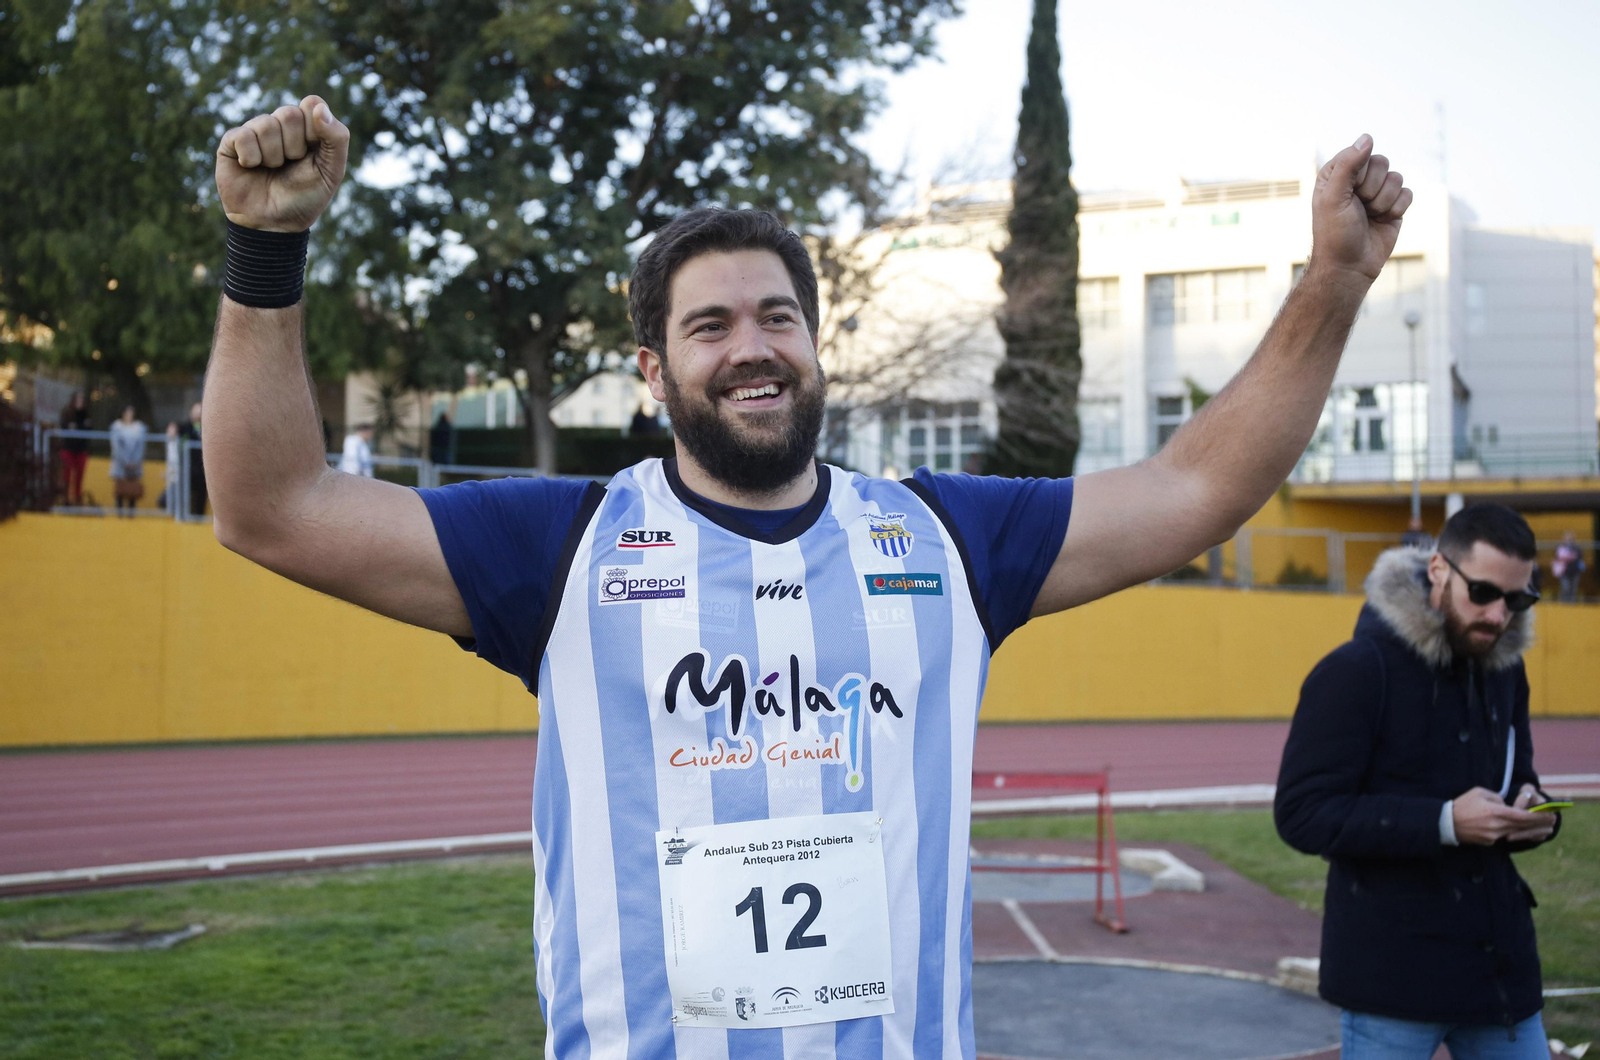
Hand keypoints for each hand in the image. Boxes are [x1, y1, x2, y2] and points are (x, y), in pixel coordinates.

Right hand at [216, 94, 349, 232]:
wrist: (274, 224)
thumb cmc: (305, 198)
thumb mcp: (331, 171)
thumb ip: (337, 138)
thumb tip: (316, 104)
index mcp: (307, 128)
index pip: (311, 103)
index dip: (314, 130)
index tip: (312, 153)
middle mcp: (281, 126)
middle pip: (289, 113)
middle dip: (294, 147)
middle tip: (290, 165)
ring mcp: (255, 132)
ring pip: (266, 124)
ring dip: (273, 156)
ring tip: (271, 170)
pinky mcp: (232, 142)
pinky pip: (243, 135)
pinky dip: (251, 158)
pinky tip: (251, 168)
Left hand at [1308, 134, 1413, 286]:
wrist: (1350, 267)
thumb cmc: (1335, 234)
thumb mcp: (1333, 197)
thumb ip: (1348, 165)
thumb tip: (1367, 137)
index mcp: (1337, 175)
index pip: (1359, 153)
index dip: (1359, 174)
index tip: (1349, 193)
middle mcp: (1357, 181)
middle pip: (1381, 162)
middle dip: (1373, 188)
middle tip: (1359, 207)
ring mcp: (1377, 193)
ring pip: (1396, 178)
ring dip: (1384, 201)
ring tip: (1370, 217)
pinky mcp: (1393, 206)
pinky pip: (1408, 193)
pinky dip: (1397, 208)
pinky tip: (1384, 221)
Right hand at [1452, 786, 1553, 845]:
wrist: (1446, 823)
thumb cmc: (1463, 804)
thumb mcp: (1480, 793)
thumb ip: (1497, 797)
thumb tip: (1507, 804)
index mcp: (1495, 812)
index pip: (1523, 816)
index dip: (1538, 816)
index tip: (1550, 815)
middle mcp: (1497, 826)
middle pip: (1523, 826)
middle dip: (1539, 823)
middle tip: (1552, 821)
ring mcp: (1493, 836)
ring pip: (1515, 832)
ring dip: (1526, 828)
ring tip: (1537, 825)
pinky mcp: (1489, 842)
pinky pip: (1503, 835)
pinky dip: (1509, 831)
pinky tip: (1512, 828)